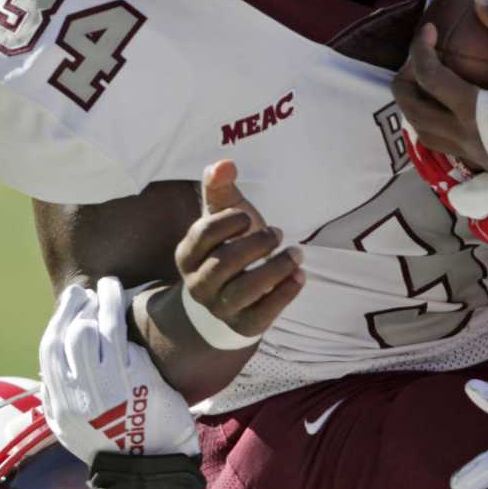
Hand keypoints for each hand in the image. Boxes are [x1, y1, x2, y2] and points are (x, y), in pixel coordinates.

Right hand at [40, 277, 200, 460]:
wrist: (149, 469)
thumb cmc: (111, 446)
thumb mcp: (69, 430)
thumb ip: (54, 400)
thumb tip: (45, 375)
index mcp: (61, 403)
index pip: (50, 349)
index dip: (59, 319)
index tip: (70, 301)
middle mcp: (80, 393)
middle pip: (71, 334)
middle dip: (79, 306)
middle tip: (90, 291)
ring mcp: (109, 385)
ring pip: (99, 330)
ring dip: (105, 302)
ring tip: (111, 287)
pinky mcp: (138, 380)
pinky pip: (125, 343)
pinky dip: (124, 324)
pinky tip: (129, 309)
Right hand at [173, 161, 302, 343]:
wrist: (229, 301)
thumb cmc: (228, 249)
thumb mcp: (222, 219)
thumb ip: (221, 189)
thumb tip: (224, 163)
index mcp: (187, 256)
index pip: (202, 235)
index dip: (228, 222)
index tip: (248, 218)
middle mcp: (198, 285)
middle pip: (224, 263)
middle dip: (257, 244)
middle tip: (278, 233)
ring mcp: (221, 308)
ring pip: (244, 290)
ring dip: (275, 268)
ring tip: (296, 253)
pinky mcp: (245, 325)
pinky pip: (265, 313)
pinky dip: (286, 292)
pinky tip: (300, 274)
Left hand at [392, 0, 487, 170]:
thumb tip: (478, 2)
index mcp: (472, 112)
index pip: (428, 77)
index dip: (420, 47)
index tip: (430, 29)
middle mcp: (465, 137)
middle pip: (412, 109)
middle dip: (406, 78)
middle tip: (419, 58)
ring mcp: (472, 153)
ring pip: (421, 131)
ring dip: (415, 105)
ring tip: (425, 83)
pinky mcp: (483, 161)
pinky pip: (441, 144)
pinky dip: (432, 123)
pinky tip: (446, 107)